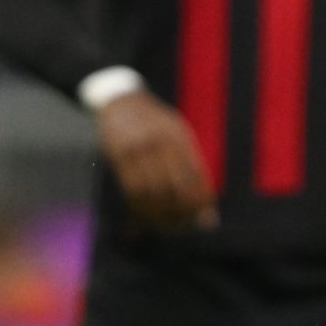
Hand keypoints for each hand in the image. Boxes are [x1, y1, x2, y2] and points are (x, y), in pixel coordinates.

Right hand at [97, 90, 216, 230]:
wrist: (121, 100)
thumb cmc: (153, 121)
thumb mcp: (176, 132)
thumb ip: (191, 162)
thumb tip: (205, 198)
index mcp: (178, 134)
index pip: (195, 174)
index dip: (201, 200)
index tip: (206, 216)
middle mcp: (160, 141)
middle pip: (176, 187)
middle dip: (183, 212)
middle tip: (186, 225)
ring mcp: (138, 148)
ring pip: (153, 192)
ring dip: (161, 214)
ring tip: (167, 225)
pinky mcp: (119, 156)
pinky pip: (132, 189)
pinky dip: (141, 208)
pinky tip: (146, 215)